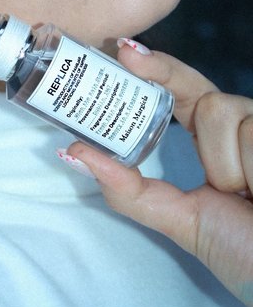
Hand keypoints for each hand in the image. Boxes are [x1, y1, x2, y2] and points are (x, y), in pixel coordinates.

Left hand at [68, 43, 252, 306]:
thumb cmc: (244, 255)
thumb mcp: (180, 221)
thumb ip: (128, 190)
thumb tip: (71, 153)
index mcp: (214, 140)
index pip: (183, 90)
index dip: (156, 68)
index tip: (124, 51)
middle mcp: (242, 126)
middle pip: (205, 97)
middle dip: (191, 117)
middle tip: (185, 136)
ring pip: (224, 113)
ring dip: (231, 171)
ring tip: (251, 201)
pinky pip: (251, 132)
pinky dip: (251, 171)